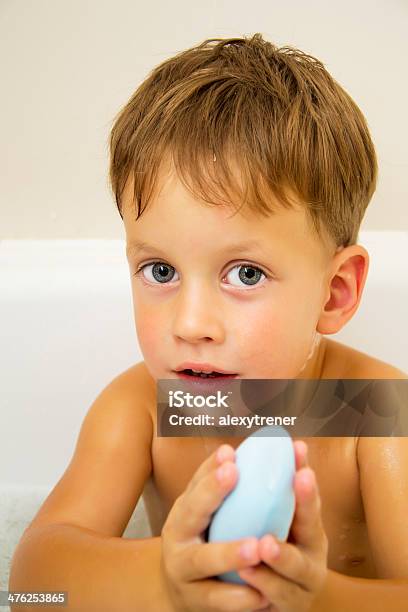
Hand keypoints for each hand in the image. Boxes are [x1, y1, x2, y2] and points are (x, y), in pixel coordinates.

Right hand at [160, 444, 270, 610]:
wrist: (179, 589)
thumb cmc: (198, 539)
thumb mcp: (199, 511)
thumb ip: (212, 482)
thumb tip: (229, 450)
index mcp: (182, 515)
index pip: (195, 487)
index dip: (211, 475)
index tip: (231, 461)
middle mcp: (177, 540)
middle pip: (190, 516)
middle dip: (212, 496)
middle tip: (236, 478)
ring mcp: (183, 574)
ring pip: (204, 563)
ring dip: (229, 553)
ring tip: (257, 547)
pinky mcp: (195, 604)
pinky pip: (217, 601)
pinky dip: (239, 598)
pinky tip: (262, 595)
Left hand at [238, 441, 328, 611]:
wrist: (246, 603)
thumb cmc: (257, 554)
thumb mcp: (261, 523)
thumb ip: (252, 497)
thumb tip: (230, 450)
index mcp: (305, 529)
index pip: (307, 497)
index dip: (305, 472)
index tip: (299, 451)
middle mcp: (311, 556)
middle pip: (313, 529)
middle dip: (306, 502)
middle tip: (298, 478)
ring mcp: (301, 587)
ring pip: (297, 571)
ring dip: (282, 557)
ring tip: (264, 543)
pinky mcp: (285, 611)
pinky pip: (277, 599)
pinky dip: (262, 585)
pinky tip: (247, 573)